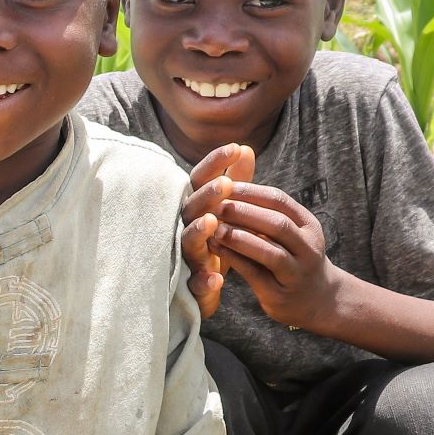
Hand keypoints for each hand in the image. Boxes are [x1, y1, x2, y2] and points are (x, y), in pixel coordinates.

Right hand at [179, 144, 254, 315]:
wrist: (207, 287)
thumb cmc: (217, 242)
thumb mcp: (229, 211)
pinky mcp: (192, 286)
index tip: (236, 147)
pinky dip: (203, 280)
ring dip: (198, 232)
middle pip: (192, 208)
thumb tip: (246, 147)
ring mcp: (187, 257)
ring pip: (187, 242)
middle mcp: (187, 229)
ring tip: (211, 222)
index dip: (215, 163)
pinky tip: (217, 278)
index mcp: (196, 208)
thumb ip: (236, 182)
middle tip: (225, 184)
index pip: (200, 180)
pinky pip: (194, 283)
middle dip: (207, 196)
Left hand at [184, 175, 336, 332]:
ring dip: (239, 237)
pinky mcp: (280, 294)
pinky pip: (256, 274)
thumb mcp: (290, 229)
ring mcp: (297, 272)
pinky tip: (216, 249)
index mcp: (308, 224)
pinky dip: (234, 259)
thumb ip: (267, 208)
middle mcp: (308, 247)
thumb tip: (235, 172)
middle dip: (244, 212)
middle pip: (276, 223)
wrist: (317, 299)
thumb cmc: (293, 256)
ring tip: (215, 228)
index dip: (250, 191)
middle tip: (215, 204)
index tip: (223, 183)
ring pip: (269, 251)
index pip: (279, 200)